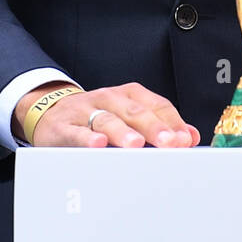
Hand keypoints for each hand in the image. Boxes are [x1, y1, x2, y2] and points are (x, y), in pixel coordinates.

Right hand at [15, 82, 198, 147]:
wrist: (51, 111)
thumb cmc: (97, 117)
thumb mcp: (128, 116)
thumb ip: (159, 125)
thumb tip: (191, 137)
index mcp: (128, 95)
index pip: (155, 105)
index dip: (172, 122)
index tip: (186, 139)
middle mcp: (109, 99)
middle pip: (134, 111)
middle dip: (154, 128)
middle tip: (170, 143)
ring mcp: (85, 111)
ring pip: (107, 120)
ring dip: (123, 132)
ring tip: (137, 145)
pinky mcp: (63, 126)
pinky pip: (76, 132)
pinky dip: (87, 138)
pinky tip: (97, 145)